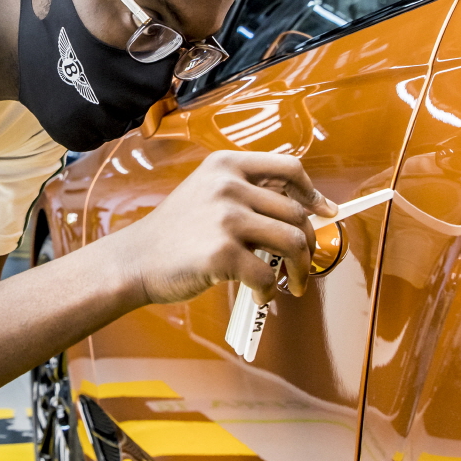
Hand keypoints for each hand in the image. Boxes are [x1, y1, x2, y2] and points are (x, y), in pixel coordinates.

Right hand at [115, 150, 336, 302]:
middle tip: (302, 265)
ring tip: (292, 284)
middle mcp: (228, 185)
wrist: (135, 259)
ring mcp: (225, 218)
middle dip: (309, 245)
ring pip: (292, 242)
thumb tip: (303, 211)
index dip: (313, 193)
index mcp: (226, 165)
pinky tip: (259, 295)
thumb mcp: (206, 193)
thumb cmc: (175, 232)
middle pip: (297, 213)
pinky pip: (267, 275)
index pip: (289, 168)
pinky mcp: (222, 253)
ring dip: (300, 270)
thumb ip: (247, 193)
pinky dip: (269, 290)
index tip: (325, 213)